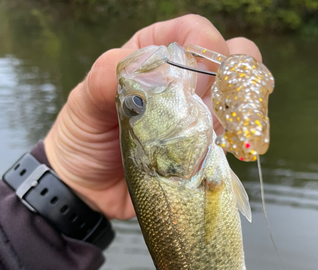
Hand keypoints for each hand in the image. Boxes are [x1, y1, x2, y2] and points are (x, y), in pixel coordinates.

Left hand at [44, 15, 260, 219]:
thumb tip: (140, 66)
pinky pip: (229, 140)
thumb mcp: (84, 104)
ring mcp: (194, 118)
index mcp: (152, 56)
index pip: (193, 33)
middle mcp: (180, 83)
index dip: (205, 45)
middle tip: (211, 104)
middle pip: (227, 61)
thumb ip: (105, 79)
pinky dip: (230, 142)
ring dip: (229, 114)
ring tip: (205, 132)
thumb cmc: (82, 138)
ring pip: (234, 101)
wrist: (86, 188)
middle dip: (230, 77)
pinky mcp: (200, 149)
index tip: (199, 72)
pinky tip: (213, 149)